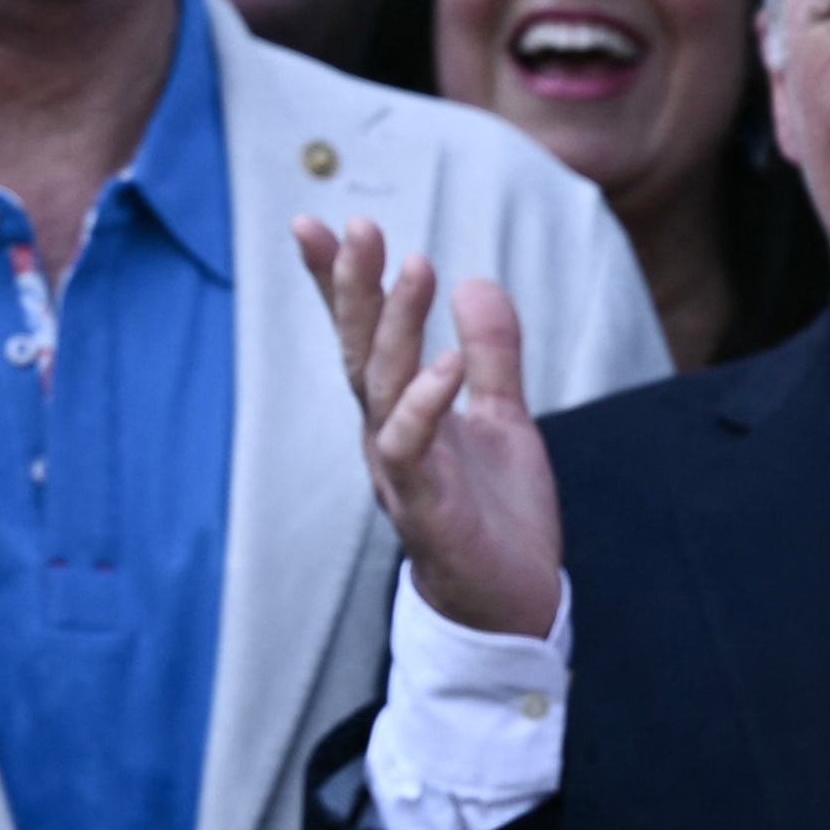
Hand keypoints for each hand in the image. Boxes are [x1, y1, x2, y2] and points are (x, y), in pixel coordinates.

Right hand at [308, 214, 564, 641]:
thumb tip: (475, 280)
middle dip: (351, 289)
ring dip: (393, 328)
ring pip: (380, 390)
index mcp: (399, 412)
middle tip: (355, 226)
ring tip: (414, 265)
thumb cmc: (496, 518)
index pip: (362, 336)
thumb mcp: (503, 419)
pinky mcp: (426, 510)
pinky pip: (413, 451)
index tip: (316, 223)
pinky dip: (425, 405)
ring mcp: (401, 473)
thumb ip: (493, 353)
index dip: (338, 283)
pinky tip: (447, 363)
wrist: (513, 607)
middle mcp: (386, 436)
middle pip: (357, 351)